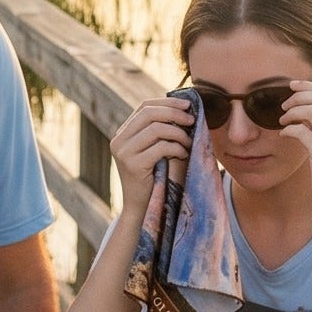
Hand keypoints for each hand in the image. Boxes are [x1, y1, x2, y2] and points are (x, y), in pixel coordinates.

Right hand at [110, 97, 195, 219]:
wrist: (143, 209)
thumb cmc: (155, 178)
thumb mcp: (155, 150)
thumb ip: (161, 131)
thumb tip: (183, 109)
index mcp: (122, 134)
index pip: (144, 107)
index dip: (167, 102)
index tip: (187, 104)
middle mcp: (118, 141)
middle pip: (149, 113)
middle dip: (174, 113)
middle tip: (192, 120)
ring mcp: (123, 153)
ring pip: (156, 129)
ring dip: (178, 133)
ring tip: (189, 142)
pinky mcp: (132, 165)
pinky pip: (160, 147)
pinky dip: (177, 148)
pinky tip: (183, 155)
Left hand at [279, 82, 311, 216]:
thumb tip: (307, 108)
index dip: (309, 86)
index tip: (292, 86)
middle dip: (297, 96)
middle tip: (284, 105)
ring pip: (310, 110)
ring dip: (291, 112)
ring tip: (282, 120)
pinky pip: (301, 131)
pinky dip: (289, 129)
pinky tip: (284, 135)